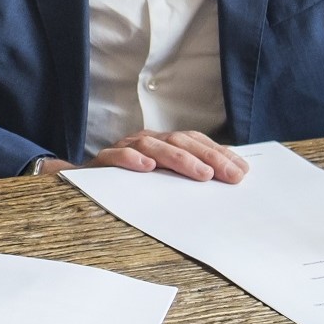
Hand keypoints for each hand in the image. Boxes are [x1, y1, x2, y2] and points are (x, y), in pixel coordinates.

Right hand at [57, 131, 249, 182]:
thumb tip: (226, 176)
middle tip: (229, 176)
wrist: (81, 183)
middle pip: (180, 141)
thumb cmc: (129, 182)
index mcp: (162, 142)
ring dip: (179, 158)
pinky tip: (146, 167)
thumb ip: (186, 173)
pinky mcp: (103, 162)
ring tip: (201, 174)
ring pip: (153, 145)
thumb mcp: (161, 177)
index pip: (195, 140)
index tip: (241, 171)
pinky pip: (116, 156)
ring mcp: (124, 148)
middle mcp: (146, 140)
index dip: (219, 153)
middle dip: (209, 158)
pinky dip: (131, 159)